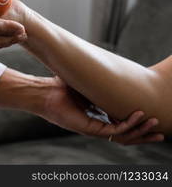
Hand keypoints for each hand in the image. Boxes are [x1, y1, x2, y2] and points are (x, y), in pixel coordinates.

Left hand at [0, 69, 163, 145]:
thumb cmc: (60, 87)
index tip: (151, 117)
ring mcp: (93, 129)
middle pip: (126, 135)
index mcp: (97, 118)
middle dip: (144, 134)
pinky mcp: (89, 128)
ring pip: (123, 136)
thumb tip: (108, 68)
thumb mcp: (86, 83)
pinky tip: (139, 115)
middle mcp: (97, 126)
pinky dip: (128, 124)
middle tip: (161, 132)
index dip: (137, 124)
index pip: (121, 125)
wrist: (44, 92)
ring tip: (155, 124)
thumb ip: (98, 82)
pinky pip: (114, 130)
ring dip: (140, 130)